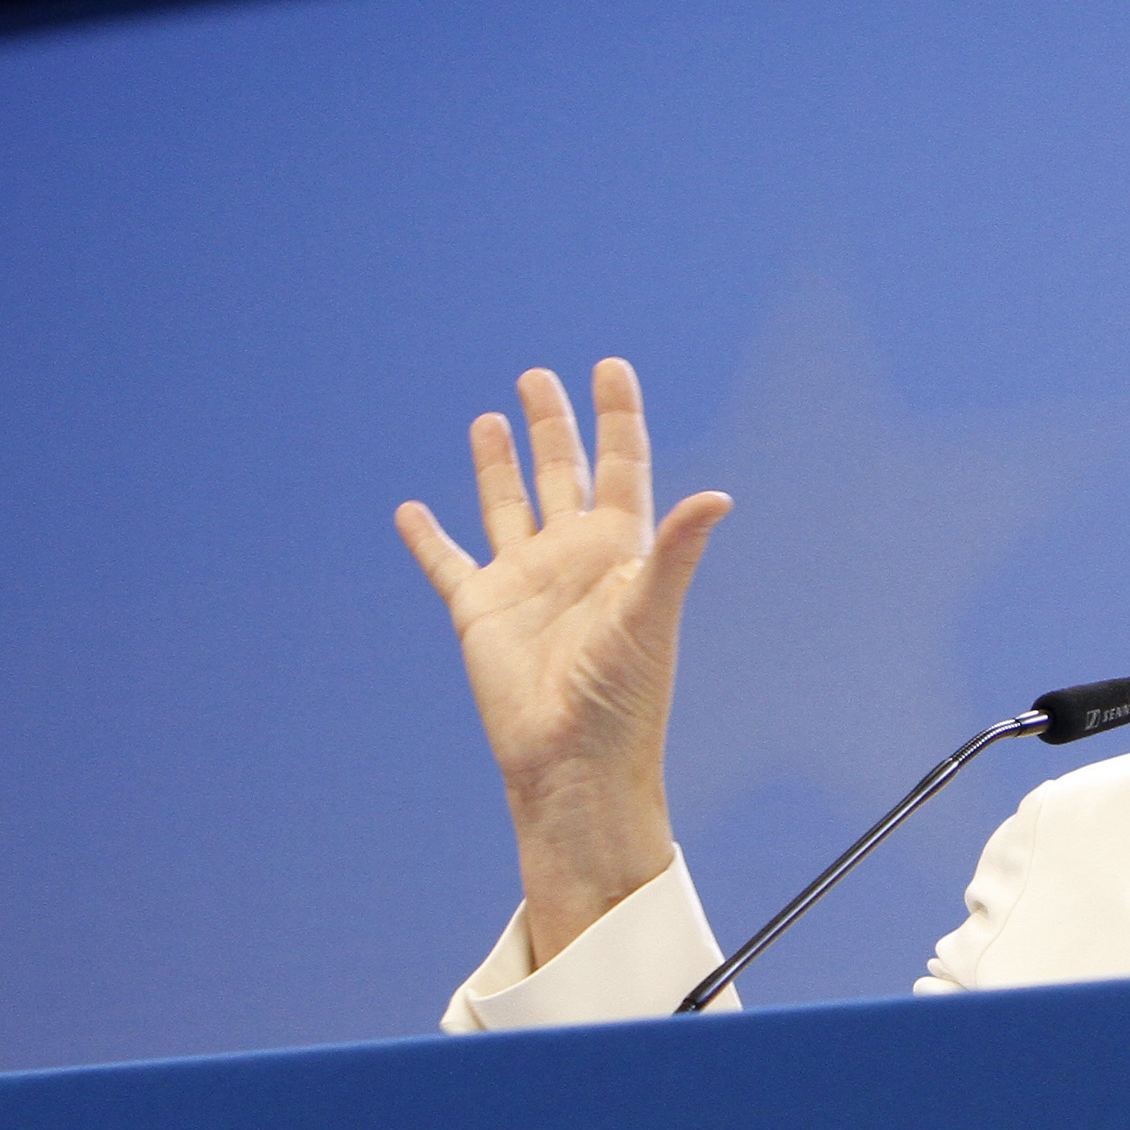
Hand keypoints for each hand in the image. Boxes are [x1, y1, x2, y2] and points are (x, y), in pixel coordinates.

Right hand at [396, 358, 730, 963]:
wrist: (574, 762)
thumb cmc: (624, 698)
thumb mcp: (652, 615)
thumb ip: (677, 551)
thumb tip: (719, 496)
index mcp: (619, 552)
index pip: (621, 466)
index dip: (617, 417)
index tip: (611, 367)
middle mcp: (572, 559)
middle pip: (562, 474)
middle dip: (554, 426)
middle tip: (539, 377)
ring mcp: (525, 583)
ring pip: (507, 506)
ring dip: (498, 466)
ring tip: (489, 418)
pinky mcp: (480, 612)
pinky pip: (448, 563)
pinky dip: (428, 537)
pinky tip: (411, 510)